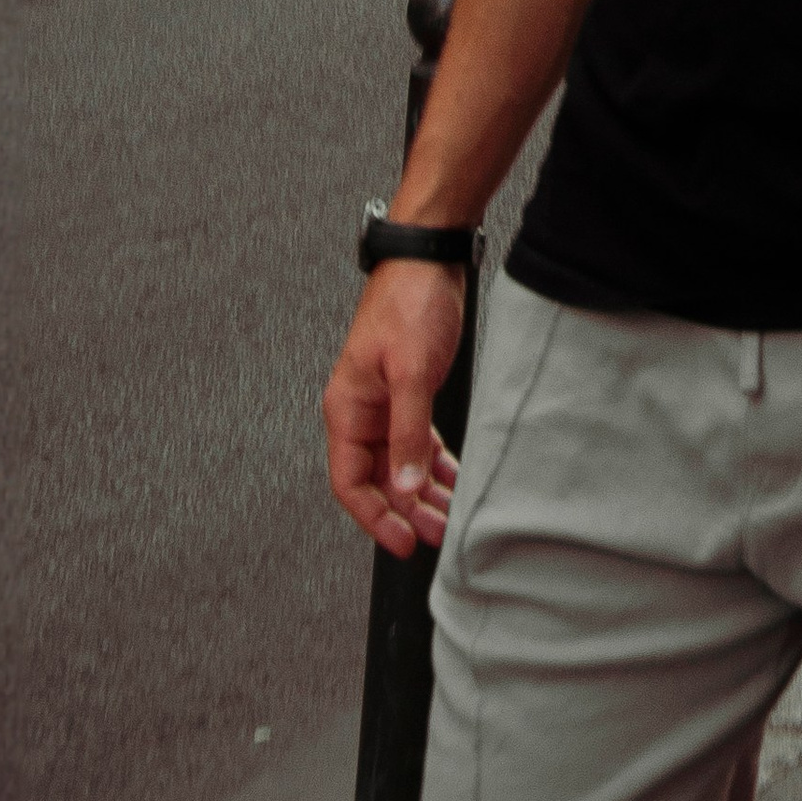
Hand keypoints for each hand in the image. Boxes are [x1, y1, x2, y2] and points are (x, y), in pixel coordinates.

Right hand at [324, 264, 465, 557]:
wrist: (430, 258)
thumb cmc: (409, 302)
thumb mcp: (411, 371)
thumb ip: (408, 431)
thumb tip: (407, 485)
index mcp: (347, 409)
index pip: (350, 482)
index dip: (375, 517)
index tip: (403, 542)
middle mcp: (363, 411)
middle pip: (379, 479)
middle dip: (407, 511)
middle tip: (439, 535)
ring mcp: (386, 403)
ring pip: (401, 463)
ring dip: (424, 492)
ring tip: (451, 516)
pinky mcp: (411, 391)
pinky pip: (418, 441)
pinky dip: (435, 464)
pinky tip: (454, 480)